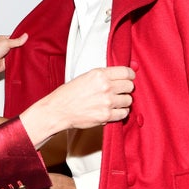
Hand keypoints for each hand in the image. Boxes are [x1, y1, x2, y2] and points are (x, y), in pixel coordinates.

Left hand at [0, 33, 27, 79]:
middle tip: (31, 45)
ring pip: (19, 53)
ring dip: (21, 53)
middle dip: (23, 46)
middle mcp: (6, 47)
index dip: (22, 38)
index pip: (16, 37)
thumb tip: (25, 36)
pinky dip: (20, 60)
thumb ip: (17, 41)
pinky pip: (18, 60)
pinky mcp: (10, 62)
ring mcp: (8, 55)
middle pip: (18, 46)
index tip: (29, 38)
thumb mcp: (6, 43)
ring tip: (29, 51)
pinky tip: (25, 58)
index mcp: (4, 39)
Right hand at [20, 66, 134, 145]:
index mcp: (99, 74)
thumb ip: (104, 75)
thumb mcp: (85, 77)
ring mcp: (107, 102)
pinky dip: (120, 113)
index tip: (129, 78)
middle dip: (126, 89)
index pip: (126, 72)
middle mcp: (105, 87)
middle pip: (130, 86)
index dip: (130, 75)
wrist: (58, 110)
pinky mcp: (106, 116)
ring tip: (114, 102)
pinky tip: (113, 111)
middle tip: (119, 92)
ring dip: (123, 102)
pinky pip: (124, 113)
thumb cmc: (69, 94)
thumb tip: (123, 75)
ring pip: (128, 100)